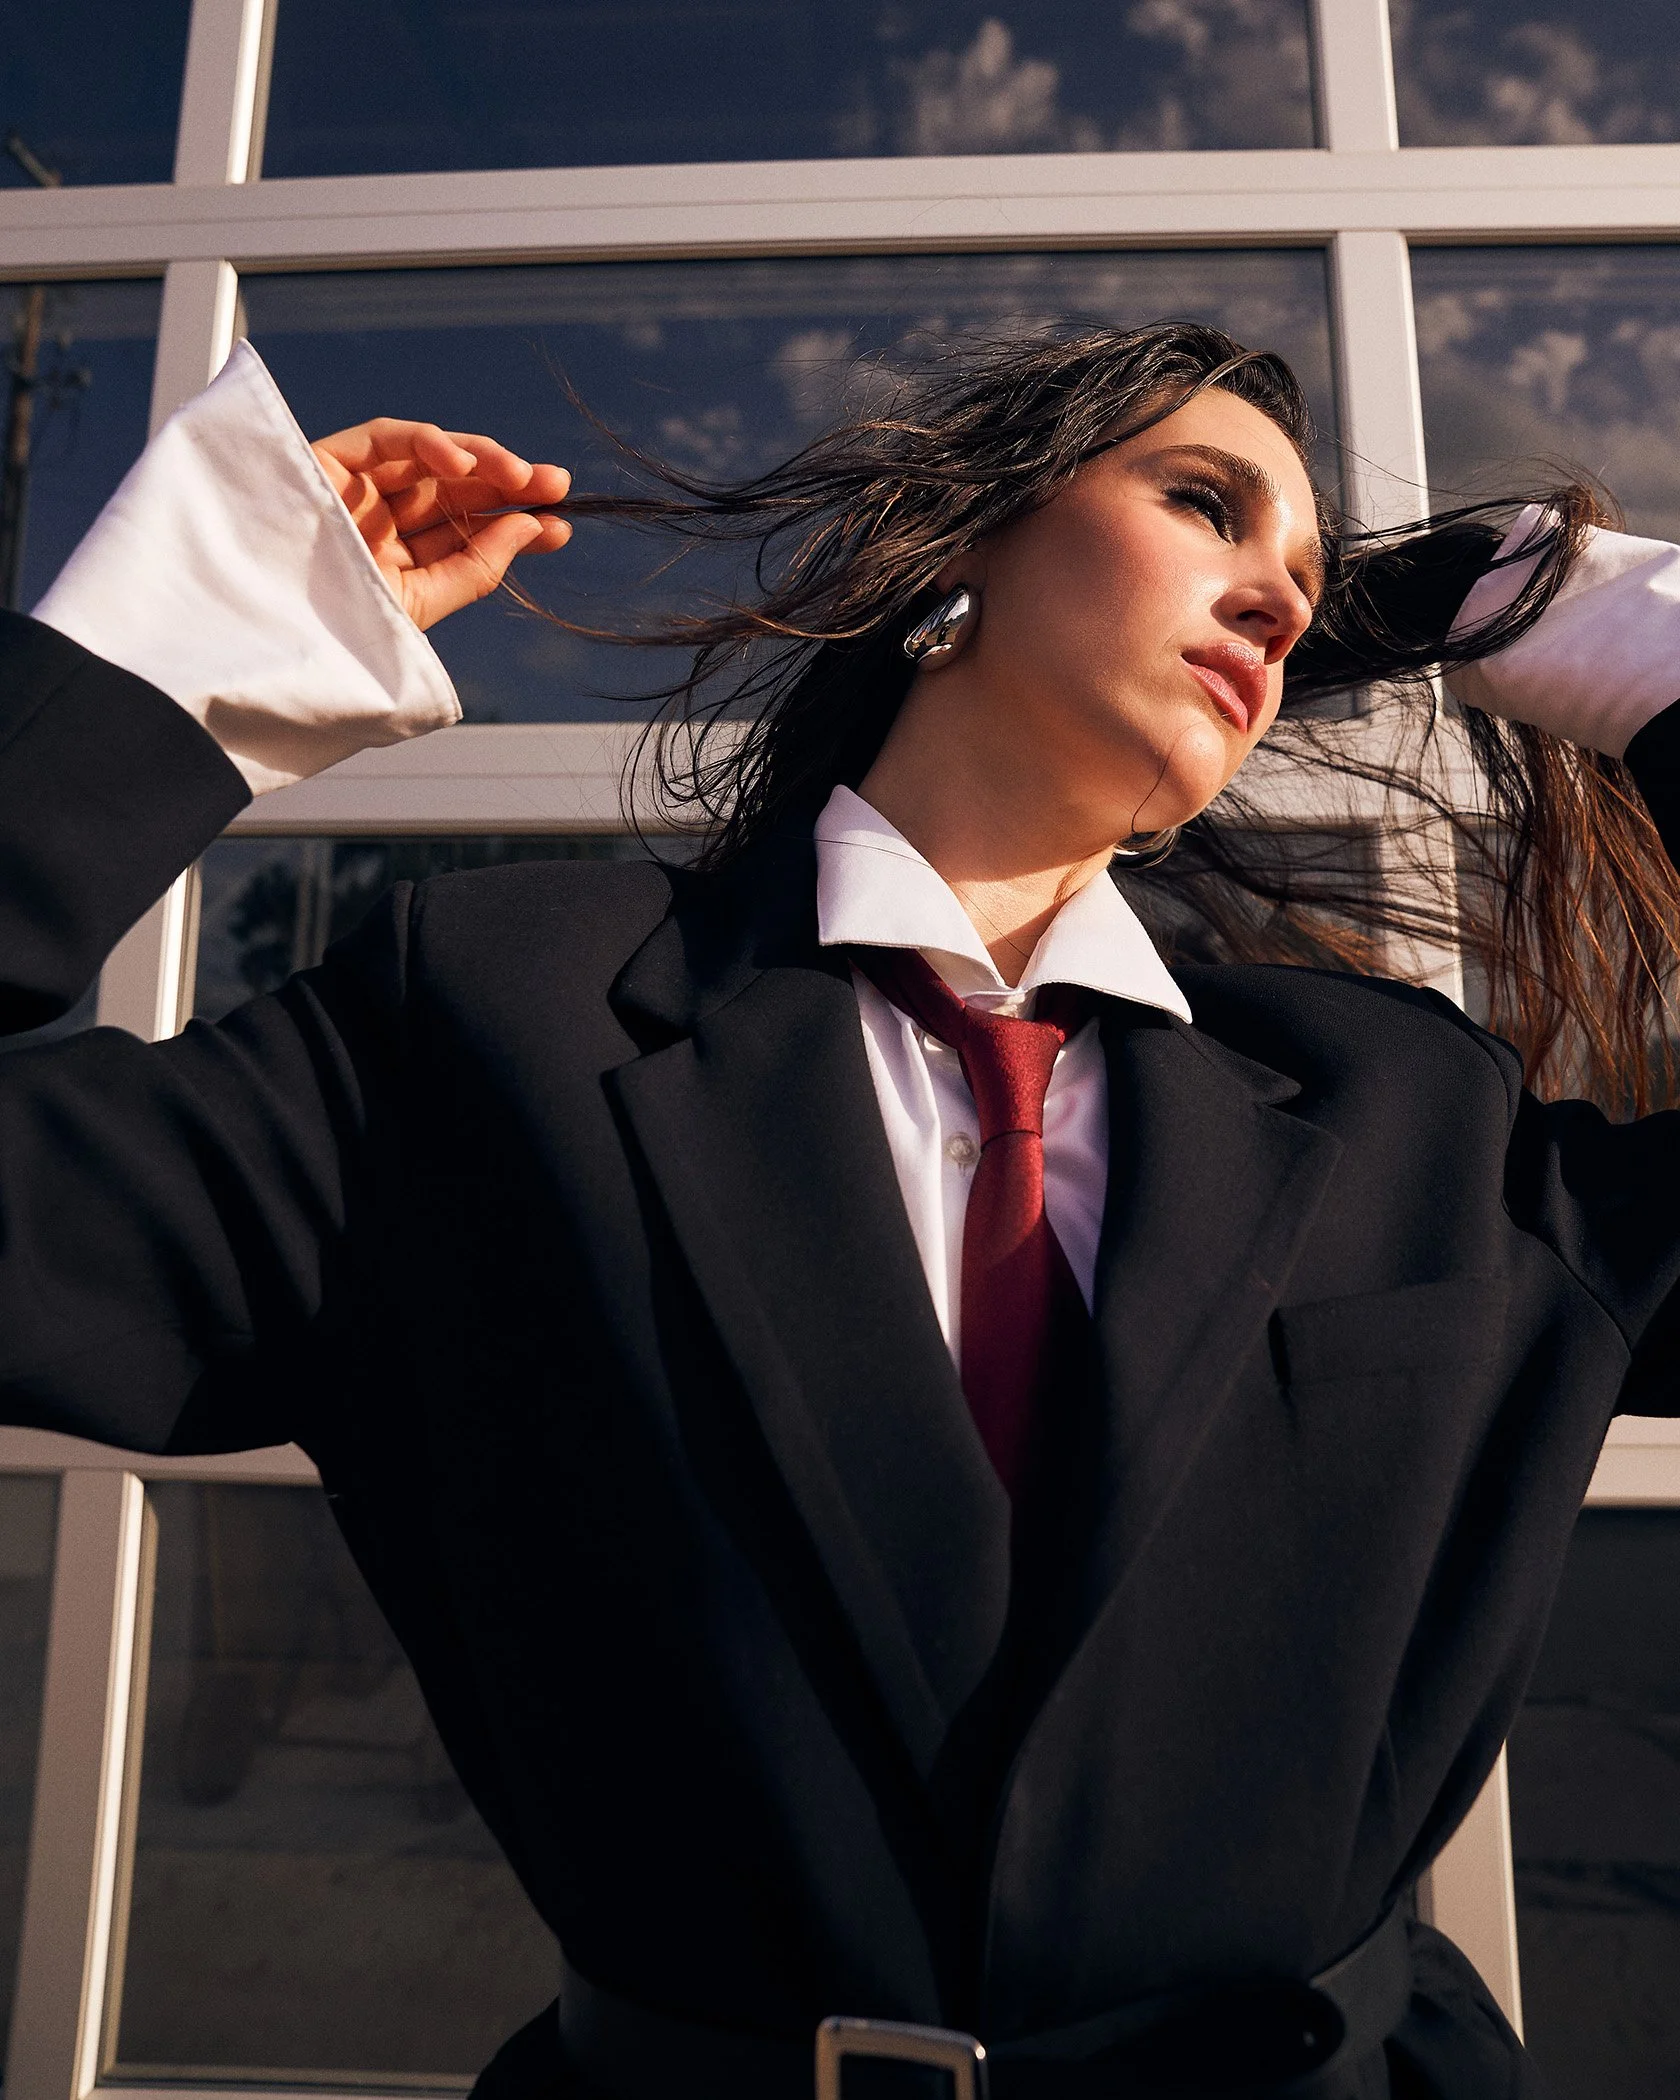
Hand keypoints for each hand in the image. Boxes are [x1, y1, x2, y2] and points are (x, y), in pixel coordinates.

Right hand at [310, 418, 571, 630]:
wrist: (255, 626)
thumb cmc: (330, 629)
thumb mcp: (417, 604)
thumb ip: (474, 567)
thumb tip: (531, 526)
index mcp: (400, 562)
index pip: (468, 535)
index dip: (515, 525)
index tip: (560, 526)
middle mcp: (380, 522)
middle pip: (457, 494)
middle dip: (509, 485)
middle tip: (555, 485)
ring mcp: (356, 489)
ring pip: (431, 461)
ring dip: (482, 461)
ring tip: (522, 476)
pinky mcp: (329, 460)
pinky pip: (387, 440)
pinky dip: (429, 443)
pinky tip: (465, 463)